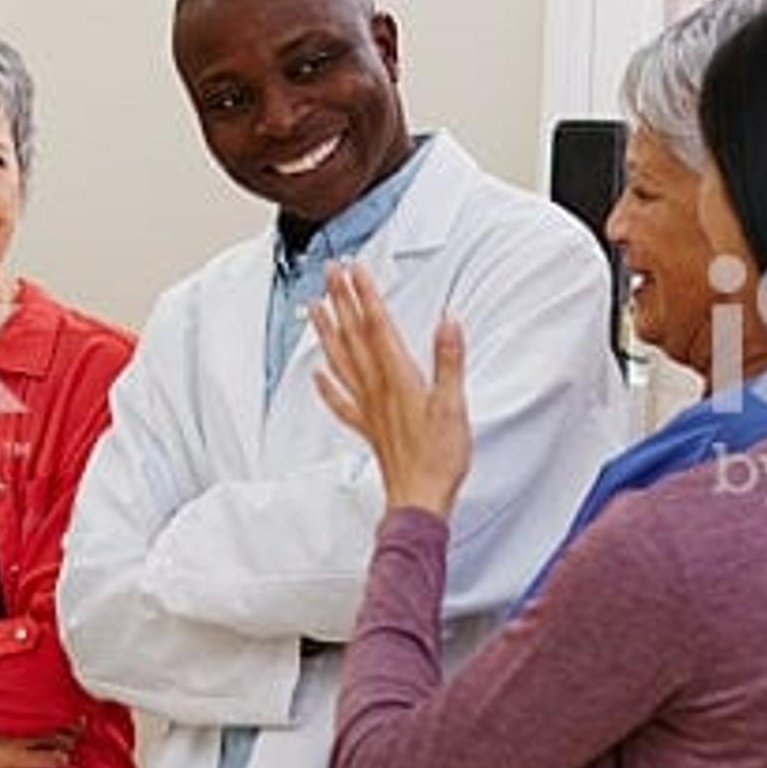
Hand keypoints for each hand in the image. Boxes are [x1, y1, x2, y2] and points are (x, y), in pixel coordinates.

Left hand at [308, 262, 471, 518]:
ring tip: (313, 307)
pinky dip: (326, 385)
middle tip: (328, 271)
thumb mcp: (453, 404)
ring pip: (340, 360)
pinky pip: (340, 402)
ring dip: (327, 331)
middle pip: (354, 335)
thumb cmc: (439, 457)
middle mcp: (377, 388)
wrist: (419, 499)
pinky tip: (317, 374)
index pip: (377, 325)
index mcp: (398, 377)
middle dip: (340, 300)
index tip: (353, 268)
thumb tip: (448, 322)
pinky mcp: (367, 427)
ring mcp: (368, 407)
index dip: (364, 294)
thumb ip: (449, 360)